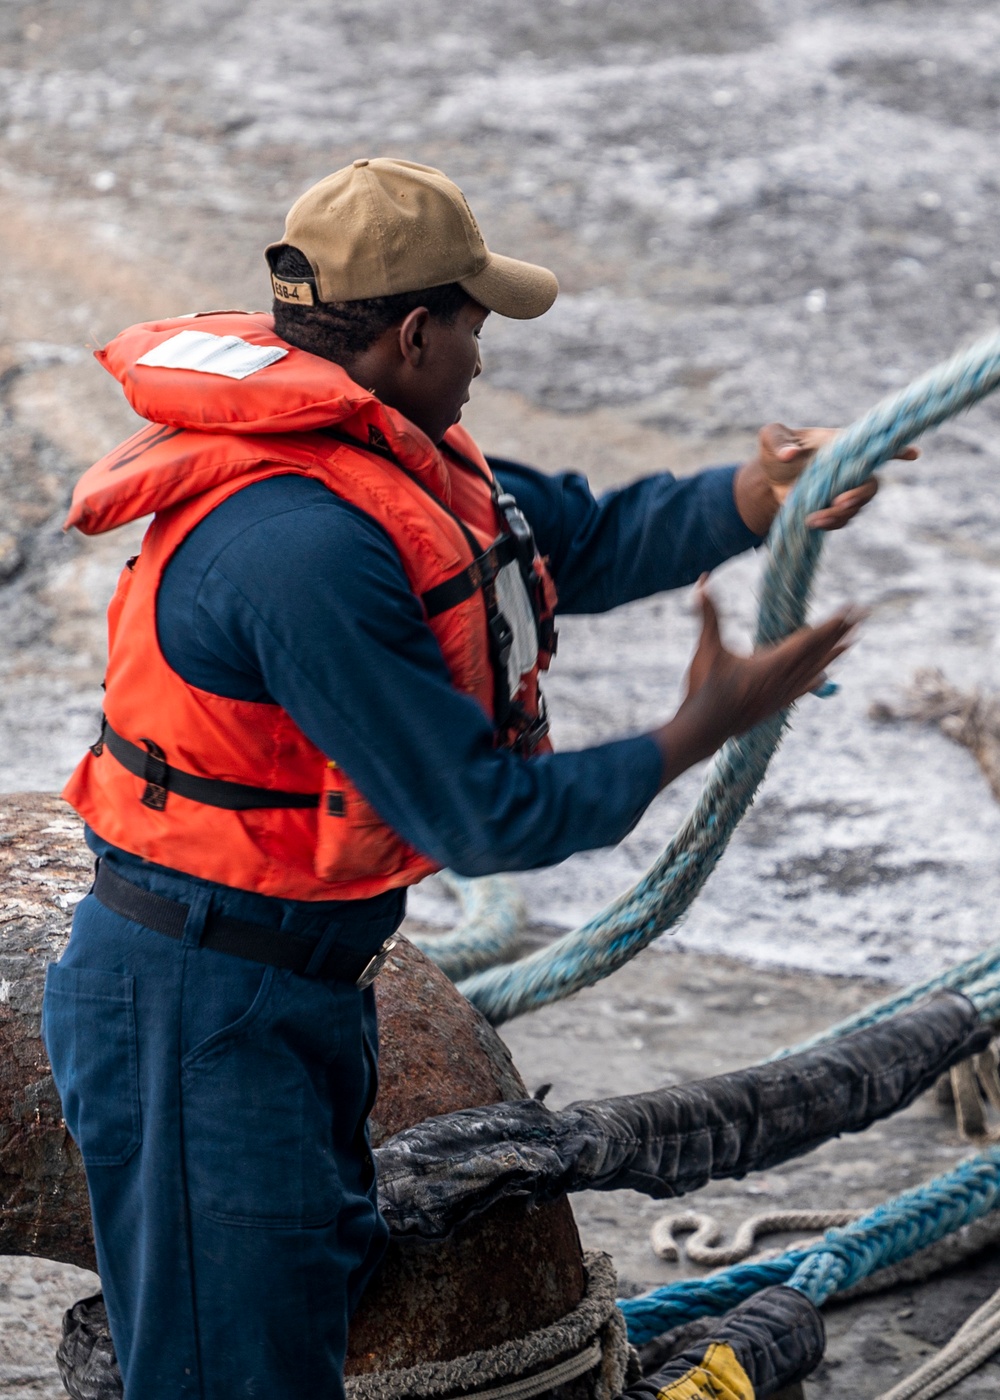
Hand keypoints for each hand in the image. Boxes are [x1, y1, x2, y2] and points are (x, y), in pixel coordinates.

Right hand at [652, 578, 862, 787]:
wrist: (703, 730)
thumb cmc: (704, 689)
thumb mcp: (706, 648)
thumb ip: (707, 614)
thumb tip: (701, 581)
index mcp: (773, 663)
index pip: (811, 638)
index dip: (832, 623)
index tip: (851, 609)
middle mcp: (784, 679)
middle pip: (820, 651)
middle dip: (841, 631)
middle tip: (863, 615)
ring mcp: (781, 694)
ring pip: (815, 669)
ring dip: (833, 653)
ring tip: (852, 640)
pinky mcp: (774, 706)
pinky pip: (802, 689)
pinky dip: (816, 679)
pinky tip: (825, 677)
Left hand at [735, 422, 918, 534]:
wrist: (771, 476)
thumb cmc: (778, 449)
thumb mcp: (772, 438)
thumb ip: (779, 441)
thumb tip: (789, 455)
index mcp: (841, 446)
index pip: (874, 446)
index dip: (897, 450)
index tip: (913, 454)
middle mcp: (850, 468)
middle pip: (871, 484)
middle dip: (860, 496)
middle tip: (839, 502)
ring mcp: (845, 490)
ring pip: (857, 506)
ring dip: (839, 514)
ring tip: (813, 518)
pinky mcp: (835, 508)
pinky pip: (843, 520)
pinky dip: (830, 524)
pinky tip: (811, 522)